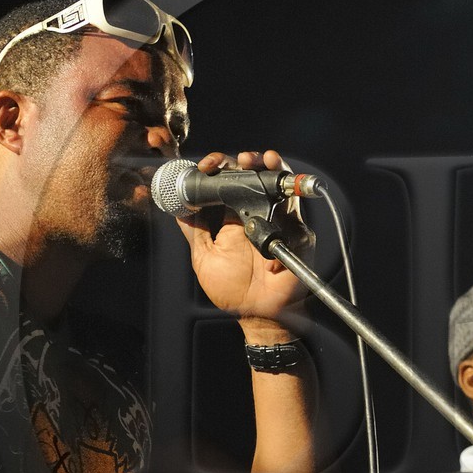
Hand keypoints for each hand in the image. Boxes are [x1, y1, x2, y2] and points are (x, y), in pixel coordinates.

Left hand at [175, 150, 308, 329]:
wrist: (259, 313)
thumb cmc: (232, 290)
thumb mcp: (204, 258)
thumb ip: (193, 232)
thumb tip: (177, 207)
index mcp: (231, 218)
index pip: (224, 184)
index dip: (215, 170)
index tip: (205, 168)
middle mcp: (253, 213)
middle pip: (249, 176)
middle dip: (240, 161)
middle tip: (229, 162)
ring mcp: (275, 217)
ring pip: (273, 180)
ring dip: (264, 164)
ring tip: (254, 159)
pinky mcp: (295, 226)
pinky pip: (293, 200)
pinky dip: (287, 181)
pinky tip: (275, 168)